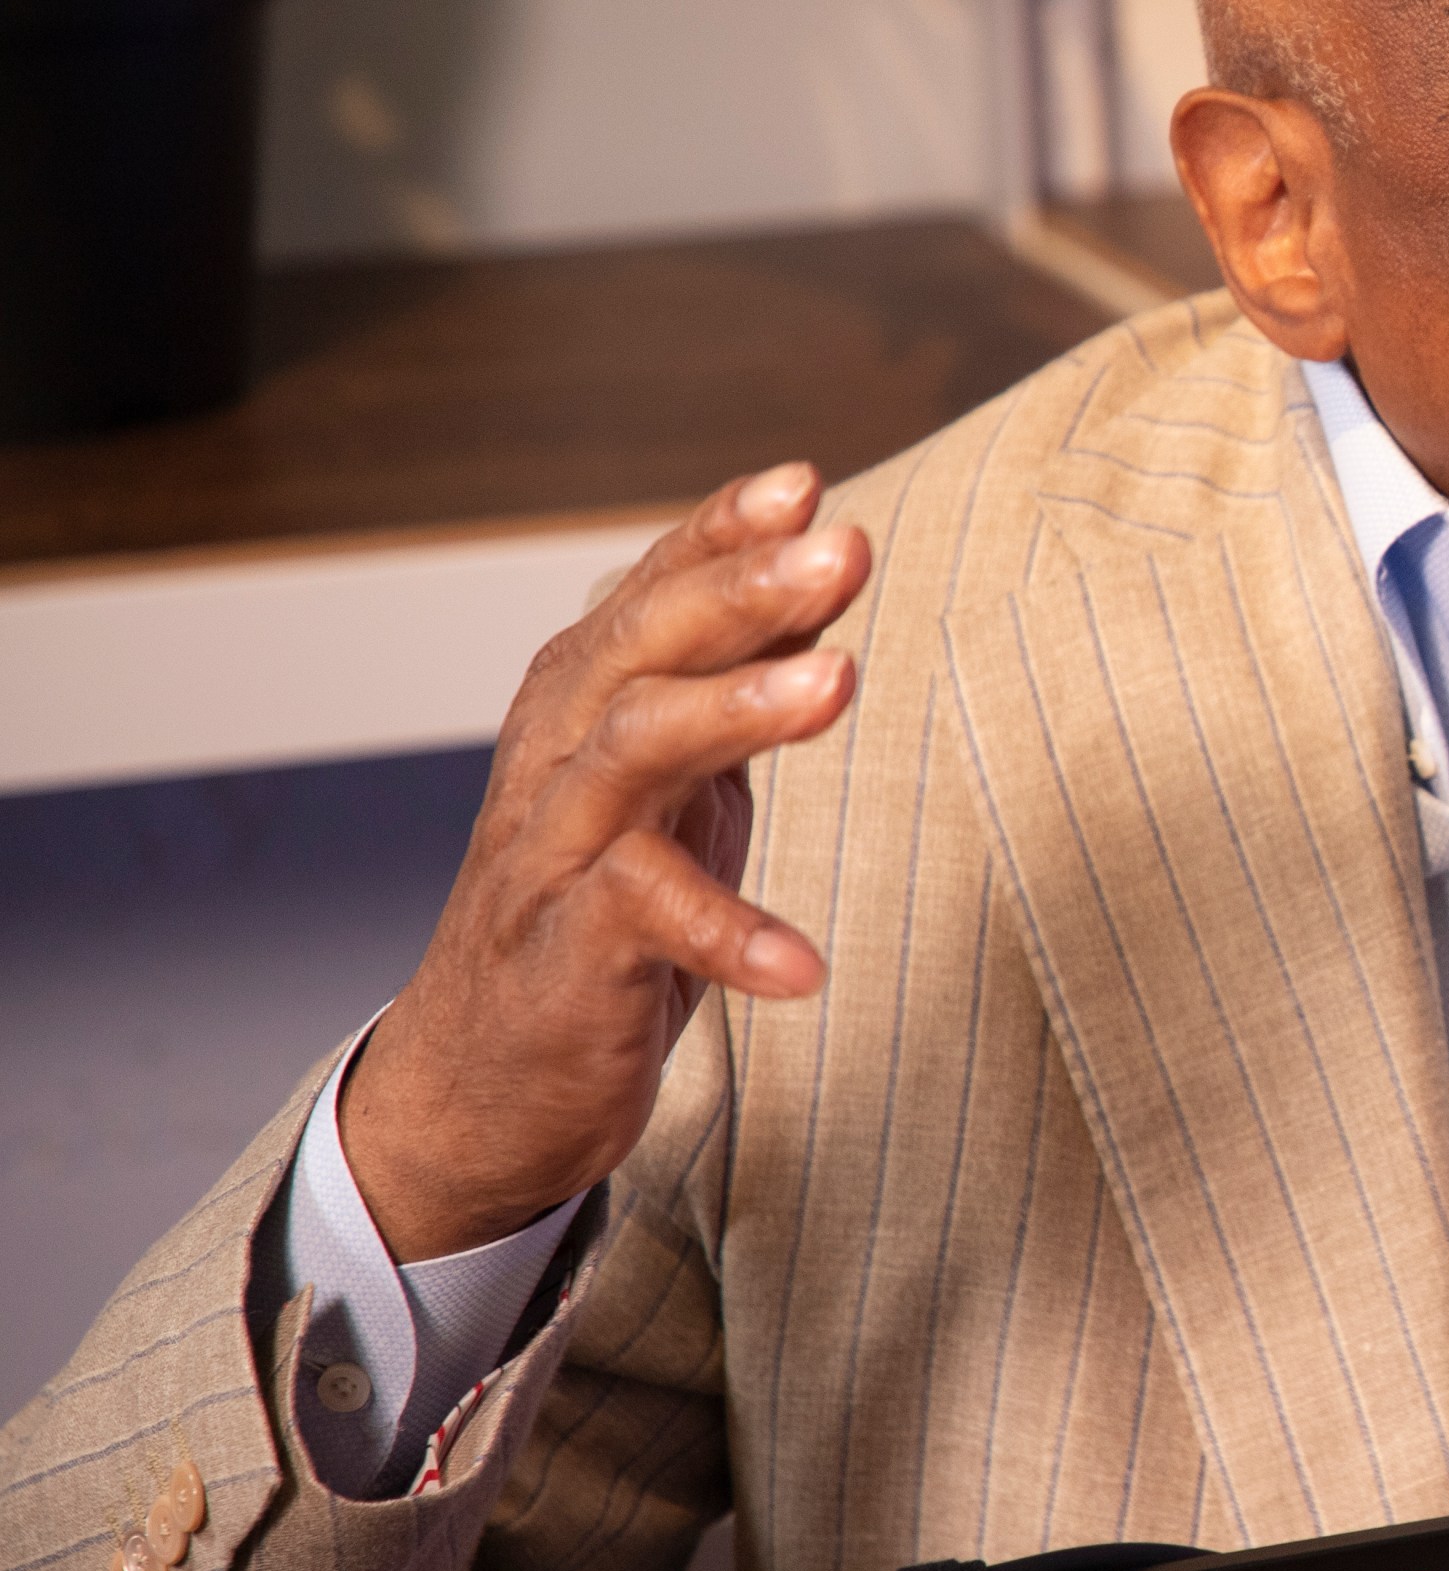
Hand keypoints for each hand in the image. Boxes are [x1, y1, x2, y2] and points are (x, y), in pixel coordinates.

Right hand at [340, 464, 872, 1260]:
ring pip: (629, 752)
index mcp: (583, 707)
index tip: (805, 486)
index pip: (652, 595)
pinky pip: (640, 924)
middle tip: (844, 549)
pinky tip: (802, 965)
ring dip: (735, 711)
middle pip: (639, 650)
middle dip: (741, 592)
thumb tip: (817, 571)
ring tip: (840, 683)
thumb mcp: (677, 784)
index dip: (719, 535)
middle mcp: (556, 762)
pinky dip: (726, 936)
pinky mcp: (564, 959)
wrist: (484, 1084)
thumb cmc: (599, 913)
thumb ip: (733, 682)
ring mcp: (553, 857)